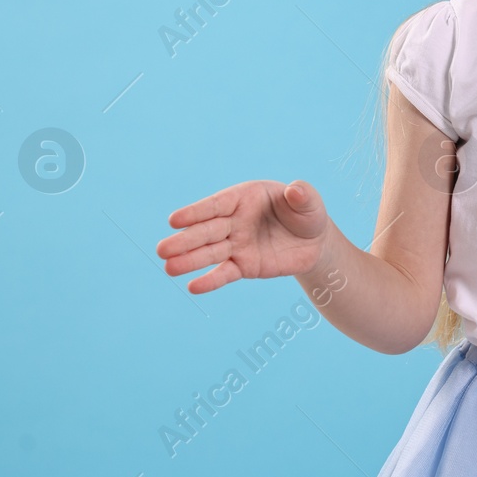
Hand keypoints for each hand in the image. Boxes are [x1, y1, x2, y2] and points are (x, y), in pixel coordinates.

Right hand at [156, 180, 331, 293]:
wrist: (314, 242)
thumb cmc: (307, 214)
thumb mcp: (310, 203)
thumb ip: (302, 196)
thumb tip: (295, 189)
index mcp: (245, 198)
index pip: (217, 204)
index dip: (196, 212)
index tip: (174, 220)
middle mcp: (235, 221)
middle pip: (207, 230)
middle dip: (185, 240)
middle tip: (162, 250)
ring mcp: (237, 244)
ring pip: (210, 252)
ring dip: (189, 261)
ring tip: (169, 269)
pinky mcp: (244, 265)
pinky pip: (225, 273)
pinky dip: (211, 281)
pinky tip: (194, 287)